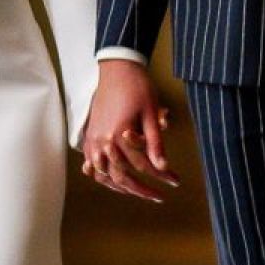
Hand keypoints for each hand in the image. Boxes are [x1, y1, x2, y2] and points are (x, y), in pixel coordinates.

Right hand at [80, 59, 176, 201]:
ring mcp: (93, 140)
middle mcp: (103, 142)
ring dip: (121, 187)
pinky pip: (93, 164)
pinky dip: (102, 176)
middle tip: (158, 196)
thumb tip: (163, 167)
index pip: (142, 165)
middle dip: (142, 189)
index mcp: (118, 135)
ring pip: (104, 175)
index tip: (174, 181)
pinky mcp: (89, 136)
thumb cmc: (137, 87)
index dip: (160, 175)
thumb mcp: (151, 114)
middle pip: (122, 176)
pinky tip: (111, 180)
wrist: (117, 68)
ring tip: (138, 193)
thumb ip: (155, 143)